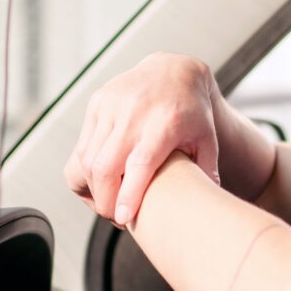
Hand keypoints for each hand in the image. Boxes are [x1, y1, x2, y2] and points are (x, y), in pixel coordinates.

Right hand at [64, 53, 219, 224]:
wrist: (174, 71)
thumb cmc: (193, 113)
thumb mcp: (207, 140)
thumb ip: (207, 171)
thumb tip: (207, 206)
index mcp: (165, 123)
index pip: (140, 163)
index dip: (129, 193)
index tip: (123, 218)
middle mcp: (134, 113)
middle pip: (105, 166)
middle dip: (104, 199)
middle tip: (115, 217)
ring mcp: (111, 106)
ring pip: (87, 158)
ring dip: (94, 188)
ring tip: (109, 201)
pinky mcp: (97, 104)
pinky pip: (82, 146)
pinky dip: (86, 170)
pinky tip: (101, 182)